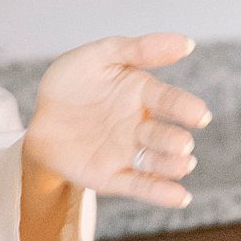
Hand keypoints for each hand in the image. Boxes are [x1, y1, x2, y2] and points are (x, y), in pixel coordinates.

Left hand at [25, 32, 210, 208]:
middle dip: (174, 141)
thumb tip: (187, 43)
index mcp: (142, 95)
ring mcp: (128, 153)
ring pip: (156, 163)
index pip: (169, 100)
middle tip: (182, 144)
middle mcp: (142, 127)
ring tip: (183, 164)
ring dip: (171, 166)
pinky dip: (160, 193)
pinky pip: (138, 186)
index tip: (199, 115)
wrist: (41, 115)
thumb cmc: (73, 82)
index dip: (185, 107)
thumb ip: (139, 49)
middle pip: (164, 136)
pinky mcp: (112, 177)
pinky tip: (180, 197)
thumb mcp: (99, 56)